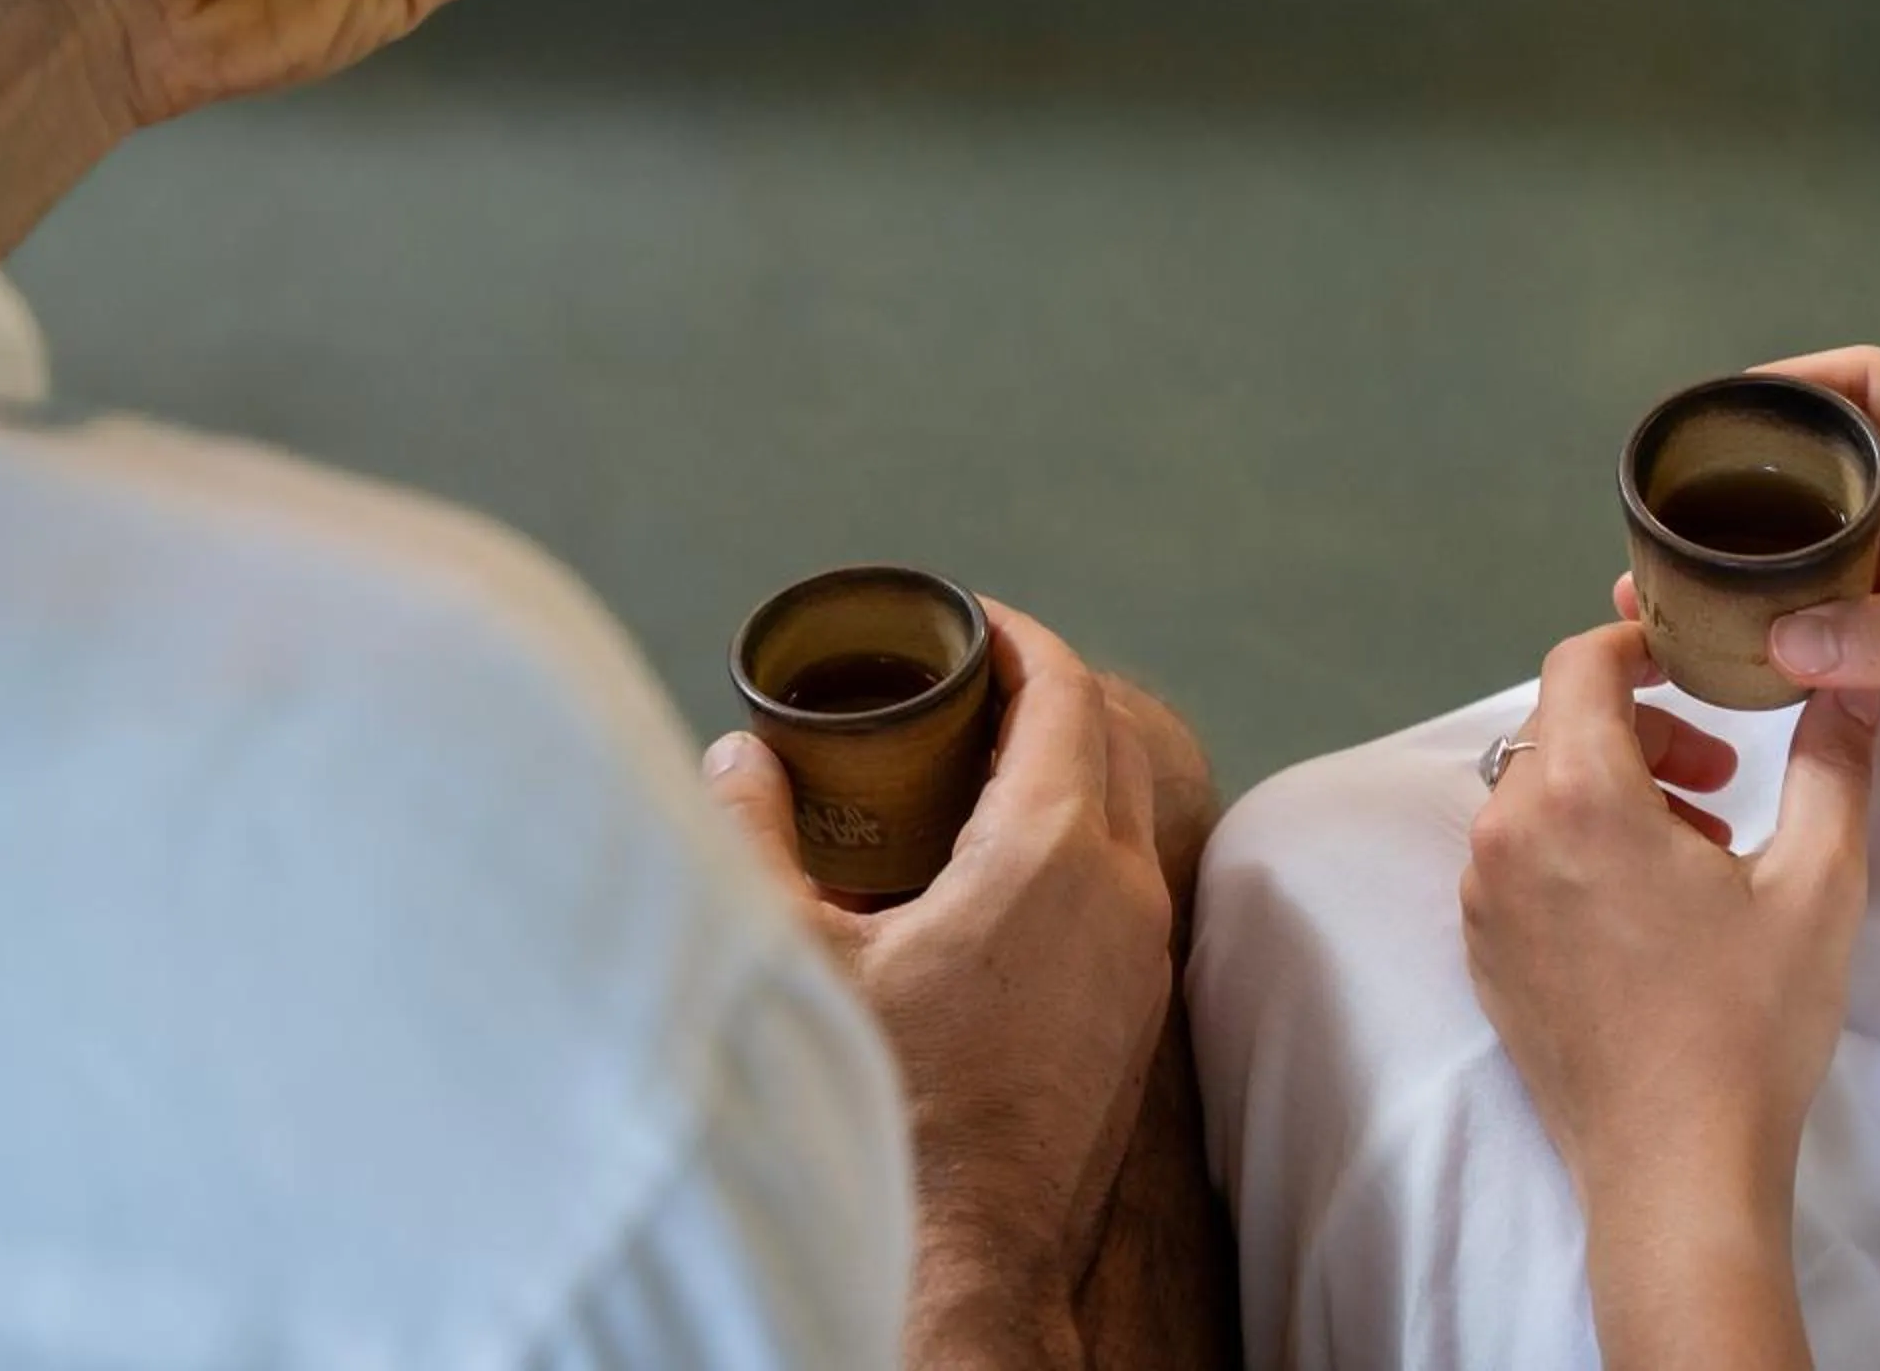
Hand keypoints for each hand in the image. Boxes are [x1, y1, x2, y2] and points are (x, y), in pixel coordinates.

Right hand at [703, 603, 1174, 1360]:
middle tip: (957, 682)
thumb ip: (754, 835)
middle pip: (1108, 738)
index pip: (1065, 690)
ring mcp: (1143, 958)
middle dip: (1039, 690)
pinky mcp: (1138, 1014)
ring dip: (1064, 768)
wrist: (960, 1258)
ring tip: (969, 768)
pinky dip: (1075, 843)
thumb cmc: (880, 1108)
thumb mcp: (793, 955)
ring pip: (1124, 813)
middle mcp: (1124, 893)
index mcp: (1053, 852)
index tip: (964, 621)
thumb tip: (736, 758)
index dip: (1016, 636)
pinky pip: (1125, 884)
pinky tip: (994, 871)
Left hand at [1463, 623, 1879, 1210]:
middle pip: (1561, 728)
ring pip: (1539, 794)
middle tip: (1723, 779)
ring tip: (1699, 850)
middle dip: (1644, 731)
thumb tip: (1853, 683)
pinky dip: (1577, 851)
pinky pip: (1520, 860)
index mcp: (1576, 797)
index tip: (1698, 667)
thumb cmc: (1747, 1026)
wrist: (1675, 1171)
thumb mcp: (1818, 884)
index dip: (1639, 646)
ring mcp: (1482, 898)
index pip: (1580, 664)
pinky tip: (1648, 911)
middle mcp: (1506, 835)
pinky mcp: (1484, 952)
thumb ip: (1834, 764)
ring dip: (1615, 793)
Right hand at [1726, 346, 1879, 881]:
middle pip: (1844, 475)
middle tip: (1678, 510)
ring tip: (1682, 583)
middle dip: (1766, 486)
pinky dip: (1794, 643)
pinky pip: (1845, 640)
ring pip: (1834, 561)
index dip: (1803, 387)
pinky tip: (1735, 650)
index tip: (1721, 411)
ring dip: (1770, 572)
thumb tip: (1782, 638)